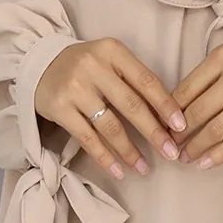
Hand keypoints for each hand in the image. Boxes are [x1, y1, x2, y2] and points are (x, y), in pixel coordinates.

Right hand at [35, 38, 186, 179]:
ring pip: (110, 126)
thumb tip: (166, 115)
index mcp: (113, 51)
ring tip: (145, 168)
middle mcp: (94, 67)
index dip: (165, 105)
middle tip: (171, 152)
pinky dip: (105, 157)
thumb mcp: (110, 59)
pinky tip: (119, 171)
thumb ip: (134, 79)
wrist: (40, 63)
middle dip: (154, 132)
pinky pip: (87, 138)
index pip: (146, 80)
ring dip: (130, 151)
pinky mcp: (59, 109)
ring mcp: (75, 88)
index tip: (181, 126)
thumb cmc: (86, 64)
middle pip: (131, 104)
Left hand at [170, 37, 222, 169]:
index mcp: (222, 57)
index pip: (187, 89)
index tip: (161, 126)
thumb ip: (206, 76)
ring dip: (196, 147)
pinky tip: (206, 163)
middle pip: (199, 111)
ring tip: (185, 157)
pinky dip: (220, 154)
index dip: (170, 112)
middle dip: (180, 133)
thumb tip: (176, 107)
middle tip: (169, 145)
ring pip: (217, 128)